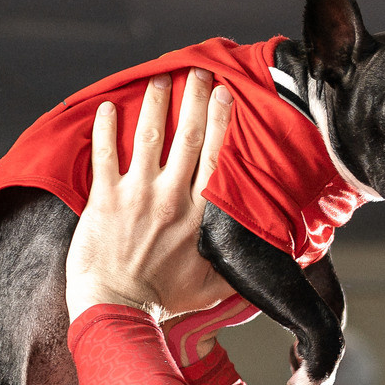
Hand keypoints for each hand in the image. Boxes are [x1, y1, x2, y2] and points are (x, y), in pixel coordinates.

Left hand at [65, 71, 234, 322]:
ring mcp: (136, 196)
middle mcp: (170, 198)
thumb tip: (280, 262)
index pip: (216, 158)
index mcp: (199, 216)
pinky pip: (104, 155)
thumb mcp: (214, 288)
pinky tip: (106, 107)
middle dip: (195, 100)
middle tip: (199, 73)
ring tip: (161, 79)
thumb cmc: (165, 302)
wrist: (116, 310)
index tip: (227, 95)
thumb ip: (242, 267)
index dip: (223, 122)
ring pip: (149, 137)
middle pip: (188, 138)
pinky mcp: (104, 200)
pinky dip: (105, 129)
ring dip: (156, 104)